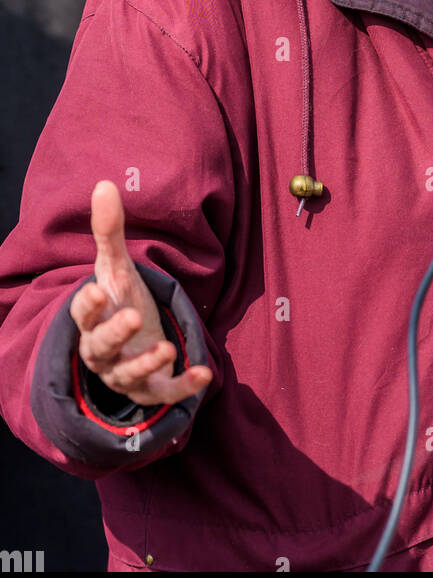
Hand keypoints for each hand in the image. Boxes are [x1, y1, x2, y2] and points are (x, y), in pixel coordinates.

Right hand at [70, 181, 212, 406]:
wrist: (135, 340)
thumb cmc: (121, 299)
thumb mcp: (116, 266)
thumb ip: (108, 231)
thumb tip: (103, 184)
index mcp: (93, 319)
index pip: (83, 315)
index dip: (89, 305)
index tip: (97, 291)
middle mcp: (104, 351)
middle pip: (101, 348)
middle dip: (116, 334)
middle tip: (133, 318)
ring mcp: (126, 372)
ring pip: (129, 376)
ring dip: (148, 364)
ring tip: (169, 350)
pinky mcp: (152, 388)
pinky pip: (164, 393)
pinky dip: (183, 387)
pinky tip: (203, 373)